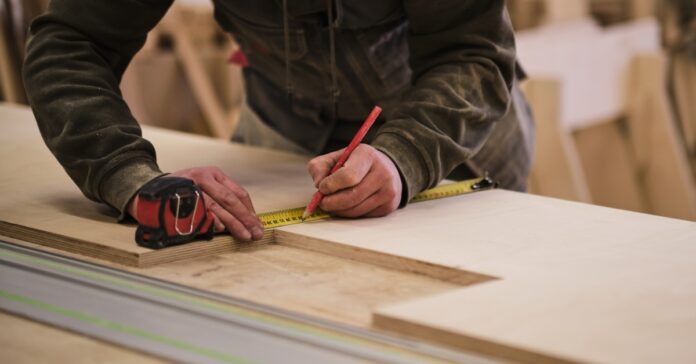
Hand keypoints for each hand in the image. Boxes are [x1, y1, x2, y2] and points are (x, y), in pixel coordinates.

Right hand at [129, 167, 262, 240]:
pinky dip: (211, 221)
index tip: (258, 224)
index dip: (250, 210)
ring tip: (244, 236)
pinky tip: (220, 230)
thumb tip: (246, 220)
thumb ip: (221, 197)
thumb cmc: (182, 190)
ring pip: (217, 207)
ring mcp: (191, 187)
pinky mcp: (180, 198)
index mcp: (213, 173)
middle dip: (246, 219)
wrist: (147, 188)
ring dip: (233, 223)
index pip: (238, 192)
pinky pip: (199, 212)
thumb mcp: (203, 186)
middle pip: (230, 200)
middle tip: (256, 234)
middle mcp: (203, 177)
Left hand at [307, 144, 401, 217]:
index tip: (322, 188)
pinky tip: (347, 205)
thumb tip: (318, 184)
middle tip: (322, 202)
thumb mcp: (337, 157)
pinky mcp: (389, 206)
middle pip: (352, 196)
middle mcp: (382, 173)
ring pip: (356, 209)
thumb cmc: (356, 163)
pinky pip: (363, 215)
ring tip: (332, 204)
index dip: (331, 185)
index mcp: (367, 156)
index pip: (348, 176)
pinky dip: (350, 213)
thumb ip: (320, 166)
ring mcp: (388, 191)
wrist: (386, 168)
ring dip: (339, 210)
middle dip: (332, 202)